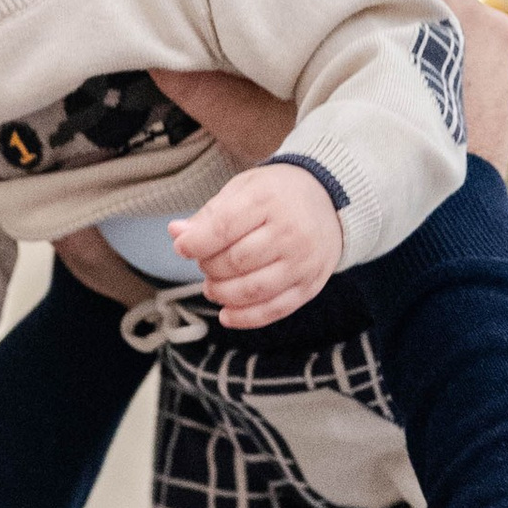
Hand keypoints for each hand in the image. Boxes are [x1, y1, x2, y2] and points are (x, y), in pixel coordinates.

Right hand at [148, 0, 507, 179]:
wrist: (439, 224)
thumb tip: (160, 62)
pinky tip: (417, 59)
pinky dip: (444, 31)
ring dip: (410, 1)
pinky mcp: (503, 45)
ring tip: (377, 32)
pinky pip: (470, 15)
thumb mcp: (270, 132)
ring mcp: (482, 19)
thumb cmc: (349, 172)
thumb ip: (215, 93)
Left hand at [170, 160, 344, 329]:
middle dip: (209, 267)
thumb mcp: (243, 189)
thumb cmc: (278, 195)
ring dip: (222, 294)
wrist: (331, 202)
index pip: (224, 227)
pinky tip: (227, 314)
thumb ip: (210, 215)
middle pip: (235, 262)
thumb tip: (176, 234)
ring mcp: (303, 262)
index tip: (182, 248)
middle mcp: (290, 232)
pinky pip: (274, 310)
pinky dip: (245, 318)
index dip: (196, 243)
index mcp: (268, 200)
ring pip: (252, 290)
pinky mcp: (310, 285)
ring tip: (212, 287)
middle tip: (204, 263)